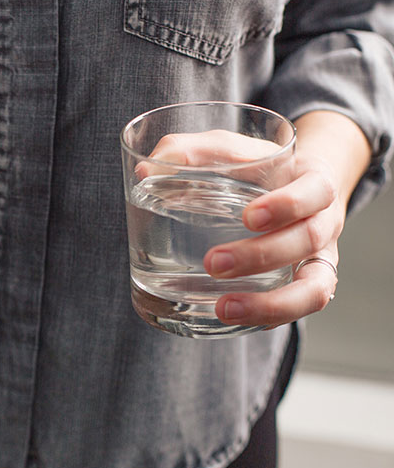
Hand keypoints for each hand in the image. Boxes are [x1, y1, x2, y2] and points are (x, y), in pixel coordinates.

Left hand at [200, 111, 370, 327]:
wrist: (299, 186)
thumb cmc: (257, 168)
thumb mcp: (230, 150)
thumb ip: (189, 152)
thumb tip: (145, 170)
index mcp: (312, 182)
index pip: (314, 191)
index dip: (287, 205)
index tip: (248, 217)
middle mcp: (323, 222)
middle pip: (307, 240)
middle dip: (261, 255)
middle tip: (214, 263)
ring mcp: (318, 258)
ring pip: (314, 289)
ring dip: (271, 304)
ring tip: (224, 309)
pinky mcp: (304, 286)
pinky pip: (297, 311)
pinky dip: (266, 318)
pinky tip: (228, 318)